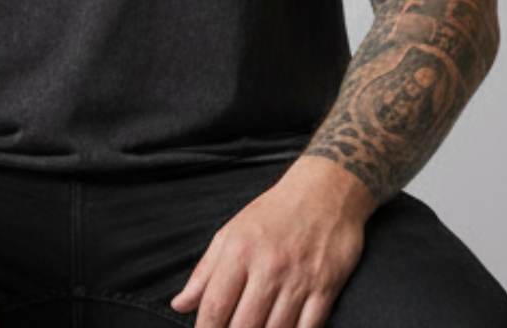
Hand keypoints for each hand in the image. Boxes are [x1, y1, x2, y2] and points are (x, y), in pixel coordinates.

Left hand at [169, 157, 373, 327]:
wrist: (323, 191)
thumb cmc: (273, 213)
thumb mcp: (231, 233)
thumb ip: (205, 272)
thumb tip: (180, 305)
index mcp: (239, 251)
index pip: (215, 306)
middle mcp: (268, 267)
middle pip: (244, 326)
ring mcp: (299, 279)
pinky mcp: (326, 288)